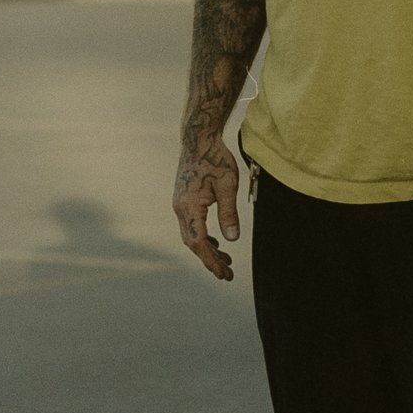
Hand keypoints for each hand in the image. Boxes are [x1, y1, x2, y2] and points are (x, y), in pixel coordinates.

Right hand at [174, 138, 242, 280]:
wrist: (198, 139)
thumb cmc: (215, 158)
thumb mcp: (228, 185)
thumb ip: (229, 213)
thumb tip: (232, 239)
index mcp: (190, 206)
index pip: (199, 242)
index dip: (211, 260)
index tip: (224, 273)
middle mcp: (180, 208)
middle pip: (193, 243)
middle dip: (210, 260)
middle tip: (228, 274)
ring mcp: (179, 205)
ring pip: (190, 236)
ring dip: (206, 250)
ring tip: (225, 261)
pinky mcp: (182, 201)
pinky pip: (190, 226)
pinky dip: (202, 238)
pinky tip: (215, 242)